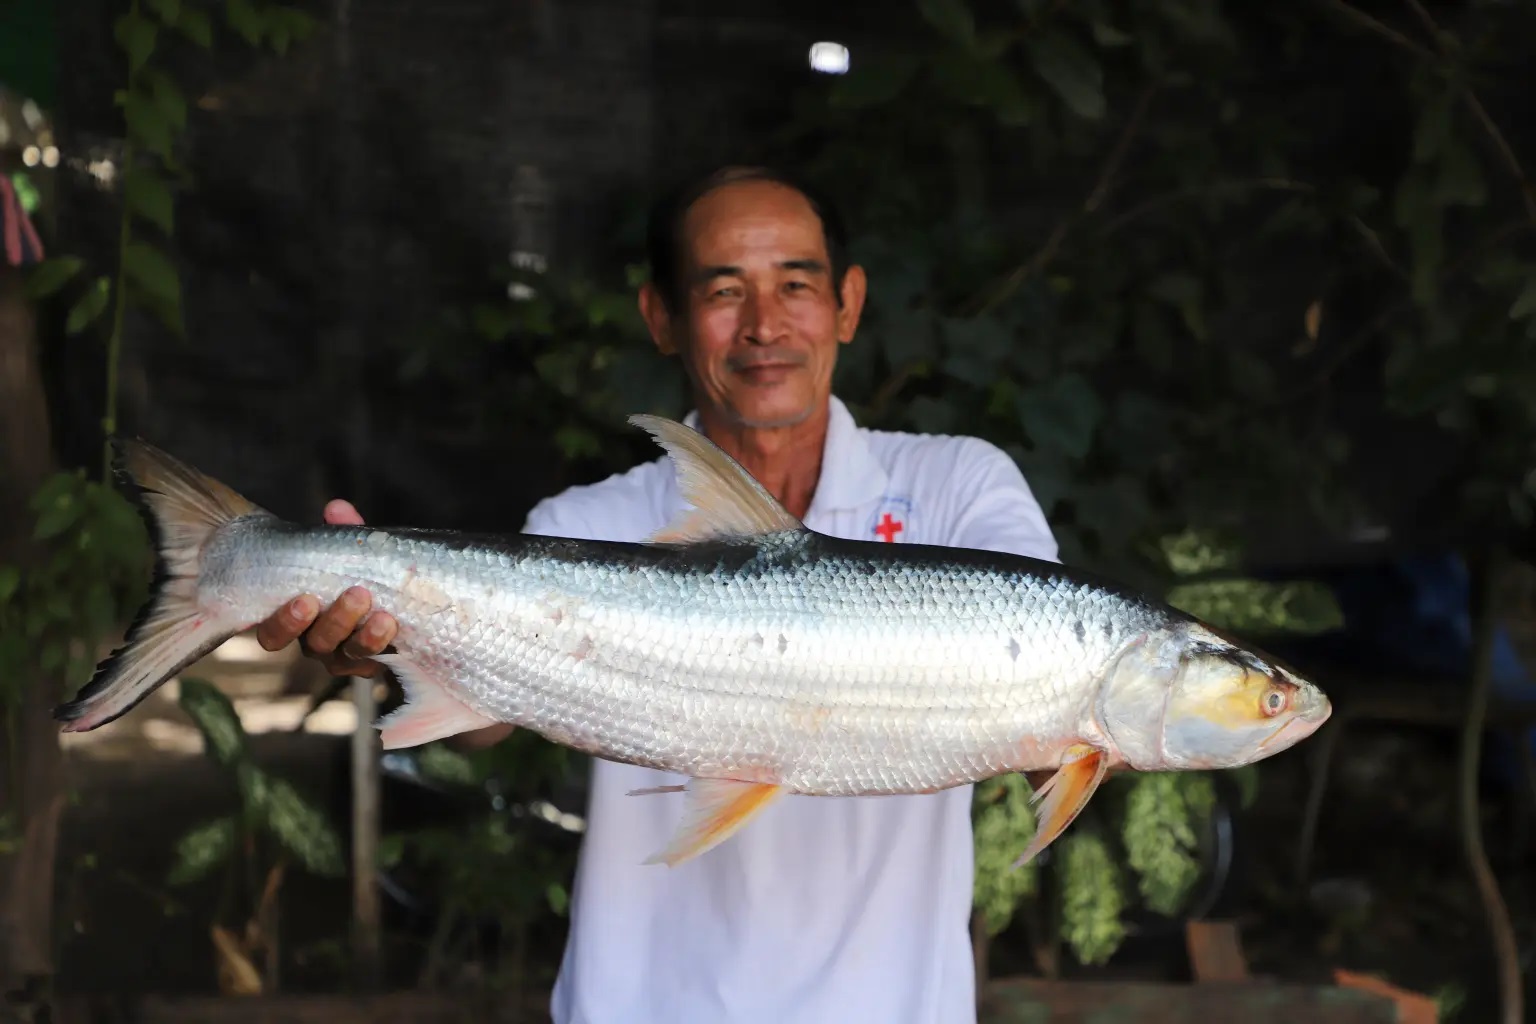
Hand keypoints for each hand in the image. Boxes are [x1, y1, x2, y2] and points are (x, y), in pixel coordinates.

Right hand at [254, 499, 399, 677]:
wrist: (396, 592)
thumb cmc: (356, 570)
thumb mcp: (350, 549)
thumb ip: (343, 532)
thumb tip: (336, 509)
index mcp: (296, 617)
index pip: (273, 633)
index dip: (284, 623)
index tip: (305, 600)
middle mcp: (314, 641)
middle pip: (314, 645)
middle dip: (336, 621)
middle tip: (357, 595)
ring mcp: (342, 656)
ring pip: (344, 658)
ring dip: (365, 637)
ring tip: (384, 616)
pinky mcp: (370, 663)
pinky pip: (373, 665)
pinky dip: (384, 650)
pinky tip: (397, 633)